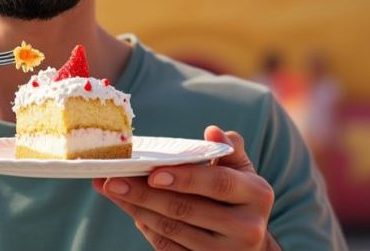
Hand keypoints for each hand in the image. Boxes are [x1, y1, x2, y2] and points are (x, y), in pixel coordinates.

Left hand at [93, 126, 278, 250]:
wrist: (252, 245)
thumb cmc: (239, 197)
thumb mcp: (242, 172)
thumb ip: (228, 149)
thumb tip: (213, 131)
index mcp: (257, 195)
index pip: (217, 184)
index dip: (185, 178)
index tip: (153, 173)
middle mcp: (246, 228)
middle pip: (187, 209)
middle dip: (144, 194)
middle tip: (113, 180)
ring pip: (172, 230)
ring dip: (137, 209)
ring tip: (112, 190)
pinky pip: (168, 247)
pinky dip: (146, 227)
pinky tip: (129, 209)